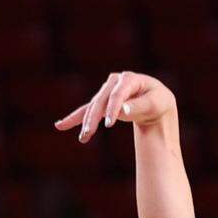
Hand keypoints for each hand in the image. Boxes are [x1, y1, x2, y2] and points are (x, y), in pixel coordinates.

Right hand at [56, 70, 176, 141]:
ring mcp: (107, 91)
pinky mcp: (102, 102)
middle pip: (101, 100)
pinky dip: (74, 118)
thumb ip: (139, 106)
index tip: (109, 125)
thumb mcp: (154, 104)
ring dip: (86, 122)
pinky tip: (60, 126)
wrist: (156, 102)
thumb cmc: (157, 102)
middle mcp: (115, 82)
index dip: (112, 108)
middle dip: (94, 117)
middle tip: (89, 133)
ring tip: (84, 138)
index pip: (117, 94)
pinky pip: (87, 110)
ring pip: (93, 106)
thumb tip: (122, 109)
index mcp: (129, 79)